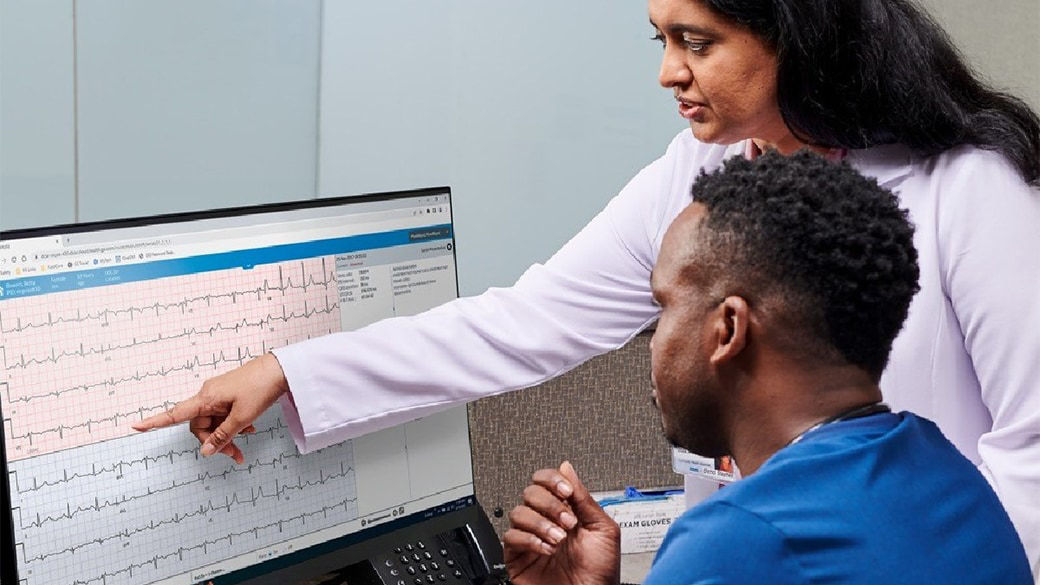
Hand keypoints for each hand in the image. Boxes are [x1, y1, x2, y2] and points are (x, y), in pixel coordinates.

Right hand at [131, 353, 288, 462]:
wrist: (282, 369)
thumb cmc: (261, 388)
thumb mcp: (242, 417)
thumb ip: (223, 435)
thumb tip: (206, 451)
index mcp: (206, 398)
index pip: (175, 414)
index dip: (154, 422)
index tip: (135, 427)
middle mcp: (208, 394)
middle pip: (200, 426)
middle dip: (213, 442)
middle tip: (235, 456)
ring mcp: (219, 394)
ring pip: (214, 422)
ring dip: (226, 436)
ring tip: (243, 448)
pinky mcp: (230, 394)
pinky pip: (224, 415)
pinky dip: (233, 425)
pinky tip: (249, 431)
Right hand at [504, 461, 620, 584]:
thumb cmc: (600, 573)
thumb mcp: (603, 529)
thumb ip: (584, 497)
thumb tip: (567, 468)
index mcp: (566, 511)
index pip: (547, 481)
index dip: (553, 481)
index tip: (566, 492)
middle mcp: (546, 521)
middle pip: (531, 492)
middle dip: (550, 504)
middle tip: (567, 521)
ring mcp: (531, 538)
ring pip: (518, 512)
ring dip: (540, 523)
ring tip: (558, 539)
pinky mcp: (517, 556)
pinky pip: (510, 537)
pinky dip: (530, 540)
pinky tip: (547, 549)